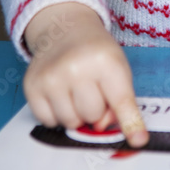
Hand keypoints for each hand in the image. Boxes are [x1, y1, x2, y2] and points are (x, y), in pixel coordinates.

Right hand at [23, 2, 147, 146]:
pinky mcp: (32, 86)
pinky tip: (60, 94)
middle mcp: (75, 67)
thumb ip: (119, 101)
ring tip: (76, 91)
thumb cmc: (95, 52)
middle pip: (92, 116)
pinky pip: (48, 122)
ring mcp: (51, 77)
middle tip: (93, 89)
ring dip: (76, 114)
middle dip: (96, 110)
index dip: (130, 123)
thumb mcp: (117, 68)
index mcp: (105, 60)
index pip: (121, 100)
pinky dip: (56, 114)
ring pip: (70, 122)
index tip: (138, 140)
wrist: (64, 29)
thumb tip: (102, 129)